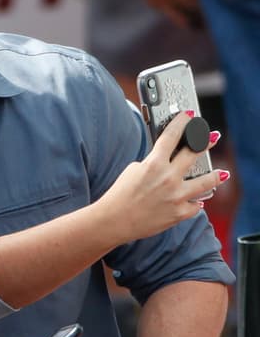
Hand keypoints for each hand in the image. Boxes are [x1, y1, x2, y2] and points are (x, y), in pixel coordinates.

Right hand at [94, 110, 226, 241]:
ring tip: (222, 173)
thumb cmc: (120, 194)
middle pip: (194, 154)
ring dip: (216, 176)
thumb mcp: (133, 170)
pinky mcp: (179, 213)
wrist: (114, 220)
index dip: (182, 122)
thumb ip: (153, 163)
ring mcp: (176, 196)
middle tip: (213, 136)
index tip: (190, 116)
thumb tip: (168, 161)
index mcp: (154, 164)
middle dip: (205, 141)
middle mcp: (169, 178)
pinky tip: (197, 200)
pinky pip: (196, 205)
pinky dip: (195, 202)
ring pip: (206, 182)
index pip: (172, 136)